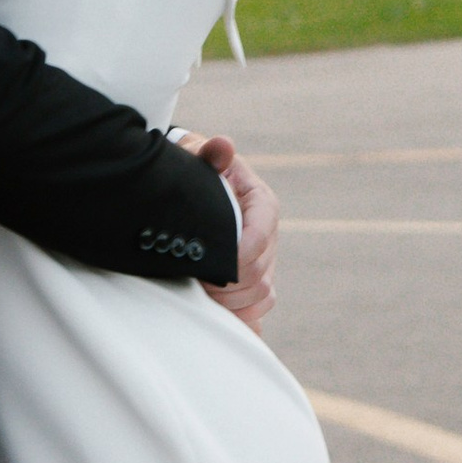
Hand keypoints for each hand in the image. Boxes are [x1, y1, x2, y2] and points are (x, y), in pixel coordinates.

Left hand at [183, 131, 277, 334]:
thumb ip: (210, 153)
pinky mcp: (258, 278)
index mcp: (262, 205)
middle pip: (260, 273)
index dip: (236, 257)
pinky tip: (218, 317)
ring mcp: (265, 259)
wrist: (194, 187)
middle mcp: (269, 234)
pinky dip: (243, 316)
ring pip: (262, 294)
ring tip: (199, 295)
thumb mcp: (199, 156)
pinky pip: (261, 306)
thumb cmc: (195, 171)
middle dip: (226, 284)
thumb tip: (222, 145)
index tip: (206, 266)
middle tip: (192, 283)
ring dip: (231, 303)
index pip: (260, 238)